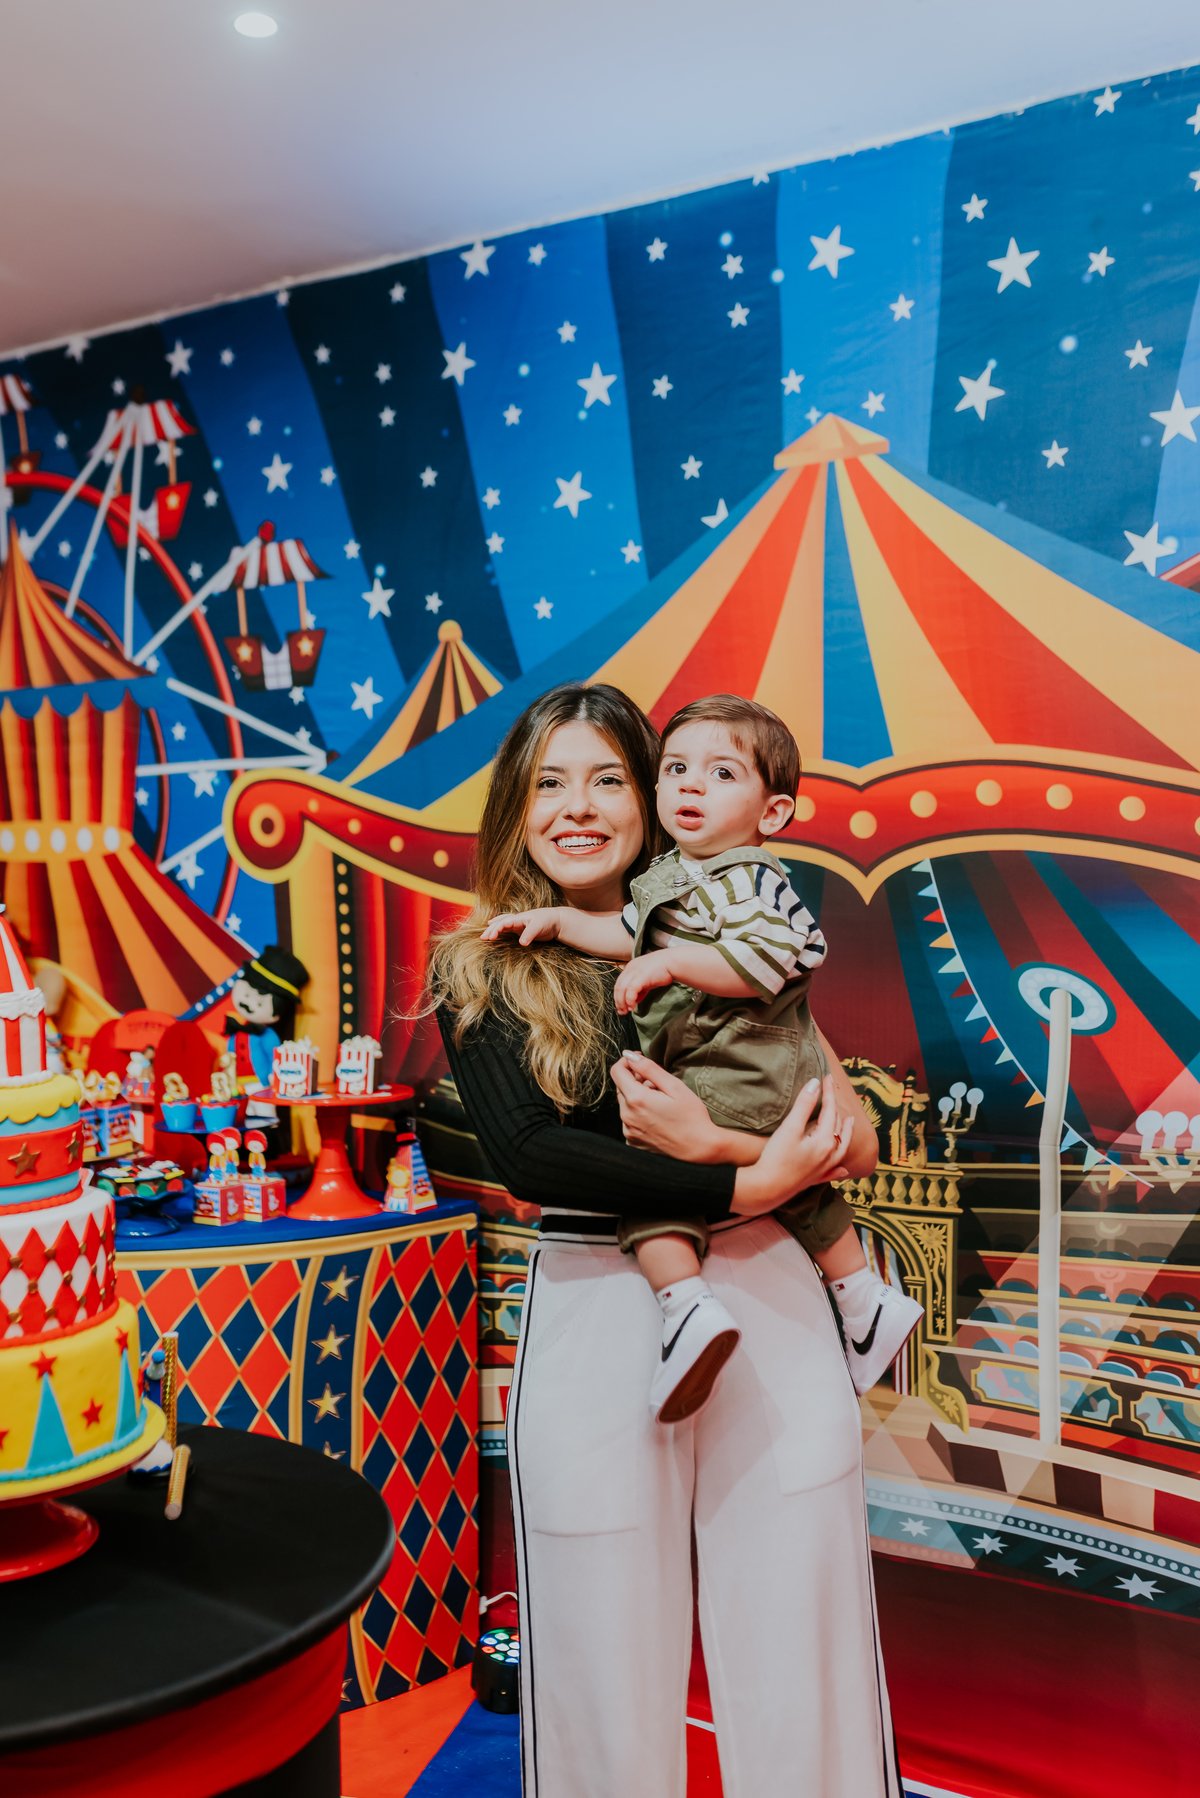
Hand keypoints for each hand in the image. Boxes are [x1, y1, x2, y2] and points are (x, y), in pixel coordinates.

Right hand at [480, 908, 563, 945]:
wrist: (557, 920)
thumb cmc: (548, 921)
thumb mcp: (539, 927)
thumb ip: (530, 934)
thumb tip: (521, 943)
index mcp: (519, 918)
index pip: (504, 922)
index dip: (496, 929)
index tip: (490, 937)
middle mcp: (517, 920)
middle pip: (501, 923)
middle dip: (491, 930)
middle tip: (483, 938)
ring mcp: (519, 924)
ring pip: (503, 925)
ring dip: (494, 929)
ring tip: (486, 935)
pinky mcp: (522, 930)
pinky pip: (508, 929)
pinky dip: (501, 929)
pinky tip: (498, 932)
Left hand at [610, 1053, 724, 1160]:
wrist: (699, 1150)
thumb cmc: (692, 1118)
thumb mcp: (674, 1086)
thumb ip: (649, 1068)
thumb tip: (629, 1056)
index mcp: (636, 1100)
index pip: (617, 1072)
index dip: (627, 1061)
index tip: (639, 1060)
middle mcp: (627, 1116)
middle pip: (621, 1088)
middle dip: (636, 1080)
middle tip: (658, 1083)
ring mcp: (628, 1131)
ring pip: (625, 1104)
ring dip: (637, 1097)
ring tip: (660, 1102)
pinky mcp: (633, 1142)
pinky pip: (630, 1120)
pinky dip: (639, 1114)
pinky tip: (658, 1116)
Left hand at [613, 951, 675, 1013]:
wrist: (673, 962)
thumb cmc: (664, 969)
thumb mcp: (649, 978)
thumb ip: (641, 988)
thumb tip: (636, 999)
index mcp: (631, 967)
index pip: (620, 982)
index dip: (618, 995)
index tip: (621, 1005)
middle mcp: (630, 968)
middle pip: (618, 987)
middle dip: (618, 1001)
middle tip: (621, 1011)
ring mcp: (634, 972)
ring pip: (621, 990)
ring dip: (622, 1002)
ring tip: (625, 1011)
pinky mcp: (640, 977)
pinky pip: (630, 991)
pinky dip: (629, 1000)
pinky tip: (632, 1007)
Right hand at [731, 1076, 853, 1214]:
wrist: (767, 1189)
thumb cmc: (776, 1158)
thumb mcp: (789, 1128)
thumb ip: (804, 1105)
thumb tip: (815, 1083)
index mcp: (824, 1141)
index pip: (829, 1110)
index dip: (827, 1092)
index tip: (826, 1076)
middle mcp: (828, 1155)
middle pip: (836, 1127)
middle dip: (835, 1108)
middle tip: (832, 1093)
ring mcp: (823, 1169)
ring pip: (841, 1149)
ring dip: (846, 1134)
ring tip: (849, 1123)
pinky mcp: (814, 1180)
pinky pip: (833, 1172)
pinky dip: (839, 1167)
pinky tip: (843, 1169)